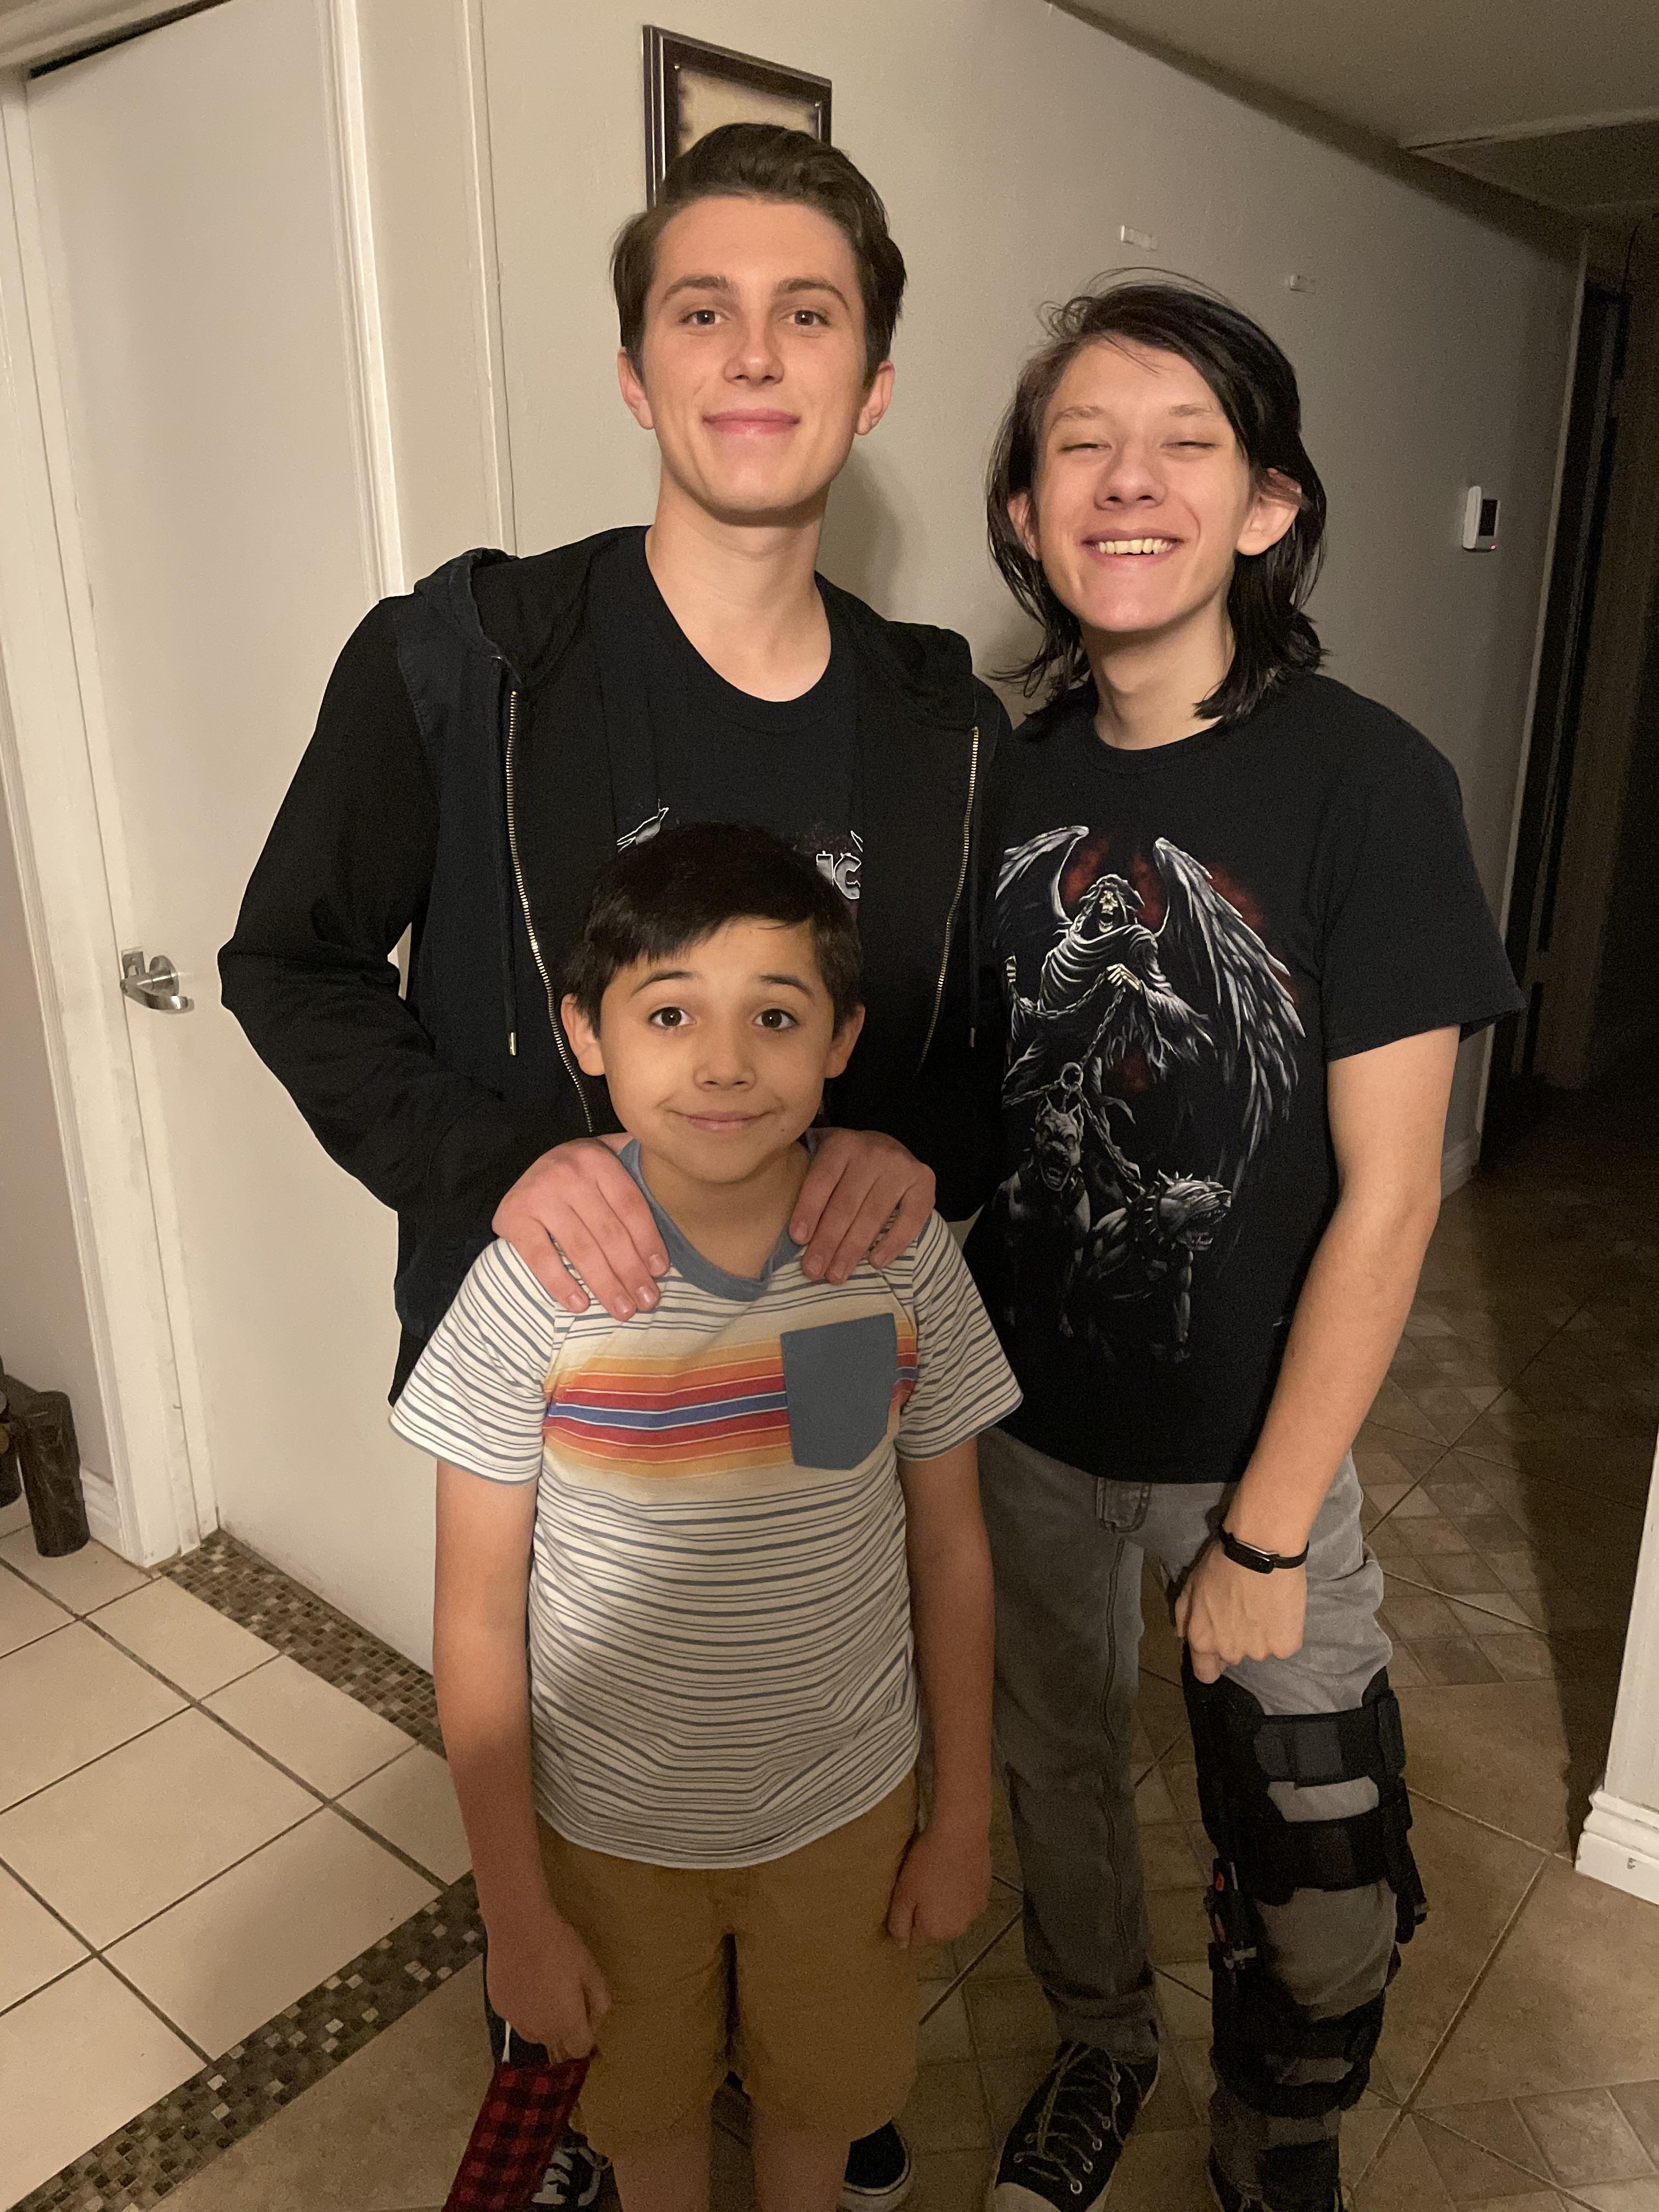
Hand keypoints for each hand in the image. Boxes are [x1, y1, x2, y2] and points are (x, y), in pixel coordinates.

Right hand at [485, 1901, 611, 2059]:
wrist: (519, 1928)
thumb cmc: (558, 1946)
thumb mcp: (591, 1969)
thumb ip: (599, 2001)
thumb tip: (596, 2017)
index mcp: (566, 2024)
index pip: (580, 2049)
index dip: (586, 2033)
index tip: (586, 2013)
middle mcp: (540, 2031)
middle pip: (557, 2042)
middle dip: (564, 2025)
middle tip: (565, 1992)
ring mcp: (516, 2021)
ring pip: (535, 2031)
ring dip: (542, 2019)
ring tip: (544, 1985)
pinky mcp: (499, 2008)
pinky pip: (516, 2016)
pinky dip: (523, 2006)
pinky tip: (526, 1979)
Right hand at [493, 1137, 665, 1317]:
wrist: (521, 1168)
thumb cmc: (580, 1173)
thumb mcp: (609, 1157)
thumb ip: (639, 1166)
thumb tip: (687, 1187)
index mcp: (598, 1159)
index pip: (630, 1206)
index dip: (648, 1240)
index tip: (661, 1271)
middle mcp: (568, 1172)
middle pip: (609, 1232)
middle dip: (631, 1272)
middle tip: (647, 1303)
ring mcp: (538, 1194)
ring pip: (580, 1249)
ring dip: (605, 1285)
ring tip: (623, 1311)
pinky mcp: (513, 1217)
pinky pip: (540, 1258)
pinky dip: (561, 1284)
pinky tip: (580, 1305)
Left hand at [790, 1129, 935, 1282]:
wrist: (889, 1147)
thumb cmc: (847, 1163)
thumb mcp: (824, 1158)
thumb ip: (805, 1177)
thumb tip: (779, 1216)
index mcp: (841, 1144)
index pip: (821, 1181)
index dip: (808, 1211)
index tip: (797, 1240)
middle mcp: (872, 1152)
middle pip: (845, 1205)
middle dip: (827, 1242)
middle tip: (813, 1271)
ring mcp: (901, 1166)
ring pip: (873, 1216)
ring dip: (853, 1251)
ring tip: (837, 1275)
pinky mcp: (924, 1182)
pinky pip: (910, 1219)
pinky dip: (893, 1244)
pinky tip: (876, 1262)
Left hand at [886, 1820, 990, 1947]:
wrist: (961, 1834)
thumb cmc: (927, 1862)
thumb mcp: (903, 1892)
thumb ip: (898, 1924)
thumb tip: (901, 1945)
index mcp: (935, 1932)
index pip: (914, 1938)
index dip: (907, 1917)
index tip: (906, 1895)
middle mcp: (958, 1930)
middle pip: (934, 1928)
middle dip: (926, 1912)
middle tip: (920, 1884)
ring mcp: (975, 1913)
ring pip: (951, 1914)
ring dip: (944, 1903)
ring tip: (938, 1876)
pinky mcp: (985, 1895)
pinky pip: (966, 1901)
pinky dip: (960, 1892)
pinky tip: (954, 1872)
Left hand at [1174, 1543, 1306, 1683]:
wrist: (1260, 1549)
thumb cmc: (1221, 1564)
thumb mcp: (1190, 1586)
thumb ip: (1183, 1616)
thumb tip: (1182, 1636)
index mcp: (1203, 1640)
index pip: (1205, 1673)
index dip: (1210, 1662)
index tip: (1217, 1647)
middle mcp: (1230, 1652)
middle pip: (1233, 1657)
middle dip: (1235, 1640)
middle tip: (1242, 1611)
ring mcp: (1260, 1652)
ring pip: (1259, 1649)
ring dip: (1259, 1635)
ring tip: (1263, 1605)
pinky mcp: (1286, 1646)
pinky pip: (1283, 1643)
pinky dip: (1282, 1631)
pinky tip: (1279, 1608)